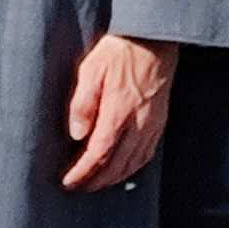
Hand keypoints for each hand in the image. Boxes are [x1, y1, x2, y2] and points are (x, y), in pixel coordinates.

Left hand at [62, 33, 181, 193]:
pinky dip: (132, 168)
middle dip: (95, 181)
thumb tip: (76, 134)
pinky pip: (147, 154)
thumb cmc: (119, 52)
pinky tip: (123, 169)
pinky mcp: (160, 122)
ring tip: (96, 184)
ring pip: (133, 164)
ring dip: (113, 179)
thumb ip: (82, 103)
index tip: (68, 181)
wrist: (154, 40)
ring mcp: (152, 125)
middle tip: (78, 187)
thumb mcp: (91, 70)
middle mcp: (138, 124)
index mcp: (119, 112)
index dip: (83, 172)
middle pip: (116, 165)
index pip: (99, 154)